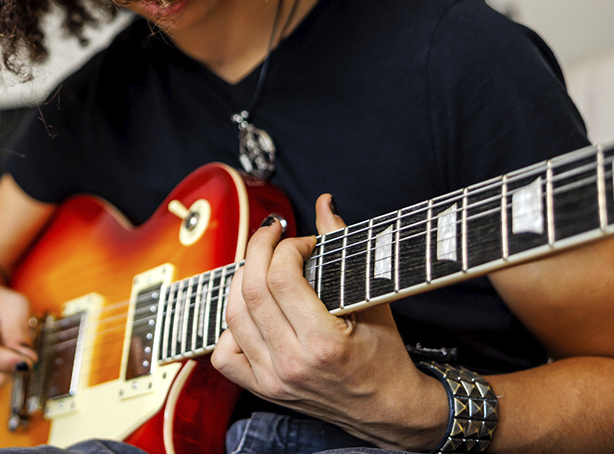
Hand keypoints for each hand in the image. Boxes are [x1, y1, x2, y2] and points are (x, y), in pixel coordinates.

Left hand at [211, 194, 447, 450]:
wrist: (389, 409)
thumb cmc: (386, 356)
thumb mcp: (372, 299)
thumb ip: (344, 247)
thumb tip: (323, 204)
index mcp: (323, 343)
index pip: (281, 278)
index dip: (286, 246)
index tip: (301, 241)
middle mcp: (292, 363)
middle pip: (251, 291)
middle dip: (258, 250)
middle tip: (273, 236)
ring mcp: (273, 379)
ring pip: (233, 316)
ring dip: (241, 280)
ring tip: (260, 265)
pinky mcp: (263, 389)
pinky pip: (224, 354)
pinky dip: (229, 327)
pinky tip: (250, 311)